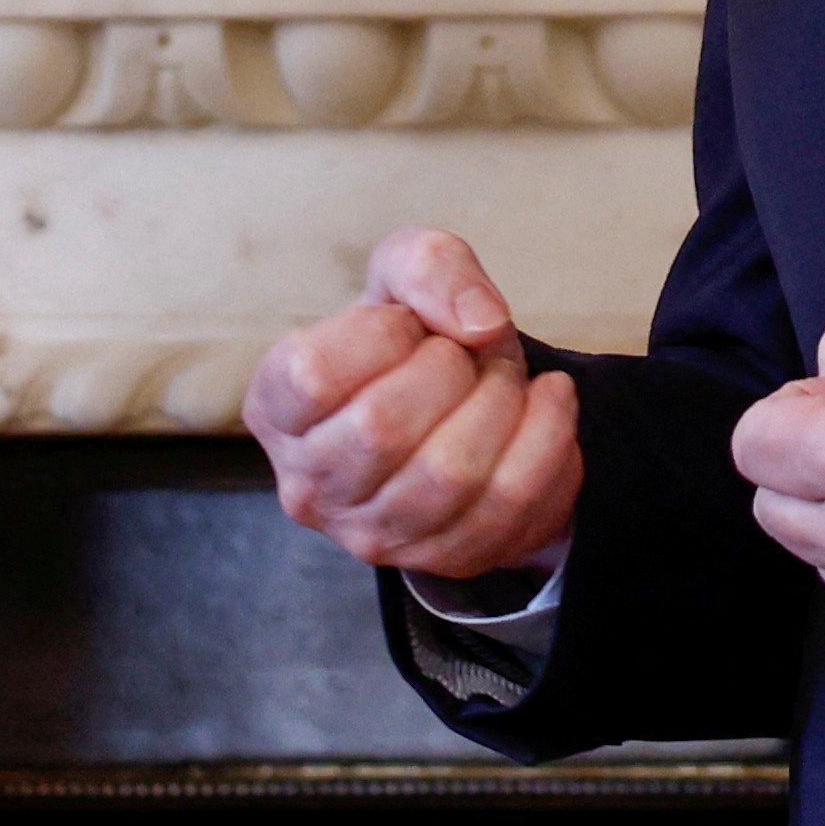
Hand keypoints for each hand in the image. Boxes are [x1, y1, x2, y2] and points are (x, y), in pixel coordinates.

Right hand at [246, 229, 581, 581]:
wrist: (457, 407)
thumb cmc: (410, 338)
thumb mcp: (402, 271)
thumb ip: (428, 266)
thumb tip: (480, 324)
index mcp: (276, 410)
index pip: (312, 375)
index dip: (378, 334)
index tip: (406, 325)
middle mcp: (309, 486)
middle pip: (382, 427)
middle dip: (450, 368)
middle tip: (467, 351)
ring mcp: (374, 536)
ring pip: (451, 473)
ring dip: (501, 402)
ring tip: (506, 376)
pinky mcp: (445, 559)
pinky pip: (512, 504)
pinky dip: (548, 438)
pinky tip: (548, 402)